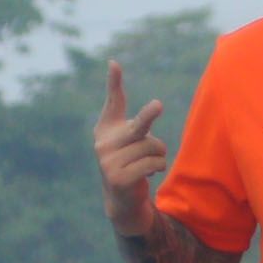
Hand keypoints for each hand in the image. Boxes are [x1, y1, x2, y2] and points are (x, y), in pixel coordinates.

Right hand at [92, 59, 166, 231]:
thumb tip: (140, 110)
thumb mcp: (131, 139)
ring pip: (152, 147)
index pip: (114, 102)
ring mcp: (108, 161)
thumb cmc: (130, 161)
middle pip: (139, 126)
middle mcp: (103, 143)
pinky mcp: (118, 178)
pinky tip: (148, 174)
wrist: (122, 199)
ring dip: (159, 156)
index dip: (114, 82)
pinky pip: (152, 164)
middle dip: (150, 114)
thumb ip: (137, 121)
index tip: (114, 63)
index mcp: (106, 129)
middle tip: (158, 104)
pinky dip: (157, 167)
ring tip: (149, 164)